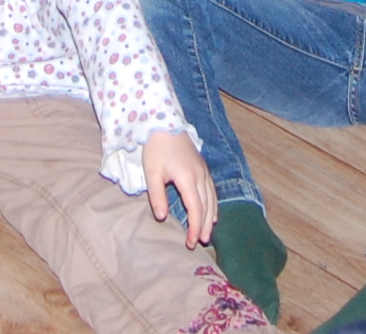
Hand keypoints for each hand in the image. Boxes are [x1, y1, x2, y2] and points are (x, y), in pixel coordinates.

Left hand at [141, 130, 215, 245]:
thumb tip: (162, 217)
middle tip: (198, 242)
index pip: (195, 209)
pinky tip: (212, 213)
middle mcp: (200, 176)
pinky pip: (212, 190)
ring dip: (210, 218)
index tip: (190, 242)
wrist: (164, 122)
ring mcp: (203, 171)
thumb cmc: (155, 148)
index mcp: (187, 178)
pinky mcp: (203, 167)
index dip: (194, 227)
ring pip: (212, 199)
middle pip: (206, 206)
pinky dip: (213, 204)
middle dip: (203, 226)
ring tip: (207, 234)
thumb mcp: (152, 172)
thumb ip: (157, 196)